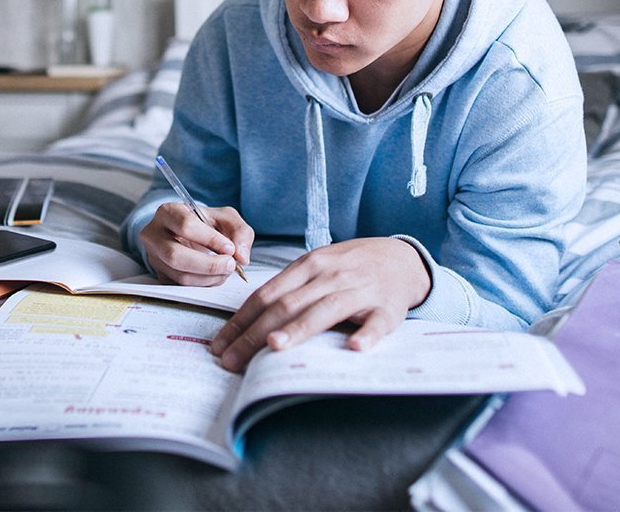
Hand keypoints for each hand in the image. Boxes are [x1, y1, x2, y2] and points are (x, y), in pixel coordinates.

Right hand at [139, 202, 254, 285]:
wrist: (190, 235)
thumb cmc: (206, 223)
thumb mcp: (226, 218)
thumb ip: (240, 231)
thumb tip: (241, 257)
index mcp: (168, 212)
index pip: (185, 226)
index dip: (210, 239)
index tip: (230, 248)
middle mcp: (154, 235)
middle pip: (175, 255)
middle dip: (208, 265)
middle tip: (230, 265)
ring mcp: (154, 257)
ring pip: (180, 275)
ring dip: (209, 277)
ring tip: (226, 270)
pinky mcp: (161, 275)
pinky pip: (183, 286)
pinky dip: (204, 284)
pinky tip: (215, 276)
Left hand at [210, 237, 430, 371]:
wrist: (399, 258)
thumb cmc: (348, 267)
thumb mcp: (315, 268)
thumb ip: (287, 290)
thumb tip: (247, 324)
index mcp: (307, 266)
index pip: (265, 295)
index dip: (240, 321)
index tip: (219, 345)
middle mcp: (329, 276)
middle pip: (286, 305)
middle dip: (254, 334)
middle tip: (231, 361)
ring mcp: (359, 291)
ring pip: (324, 310)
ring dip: (298, 329)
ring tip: (274, 347)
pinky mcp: (387, 308)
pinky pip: (376, 323)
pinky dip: (367, 334)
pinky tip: (355, 348)